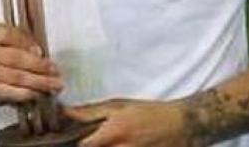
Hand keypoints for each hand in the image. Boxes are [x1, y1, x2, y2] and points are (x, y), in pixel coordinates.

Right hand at [0, 23, 62, 103]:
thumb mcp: (1, 34)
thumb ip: (19, 38)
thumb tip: (37, 51)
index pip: (5, 35)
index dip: (24, 42)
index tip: (41, 51)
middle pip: (14, 59)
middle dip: (38, 66)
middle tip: (56, 72)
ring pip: (14, 79)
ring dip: (37, 83)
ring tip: (54, 85)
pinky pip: (10, 94)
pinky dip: (27, 94)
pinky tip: (39, 93)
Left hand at [66, 99, 201, 146]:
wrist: (180, 123)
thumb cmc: (148, 111)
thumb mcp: (119, 105)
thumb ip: (91, 112)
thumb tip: (67, 112)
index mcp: (115, 131)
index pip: (85, 146)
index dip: (78, 143)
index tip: (76, 138)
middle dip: (93, 146)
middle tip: (96, 139)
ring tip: (109, 141)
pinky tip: (119, 144)